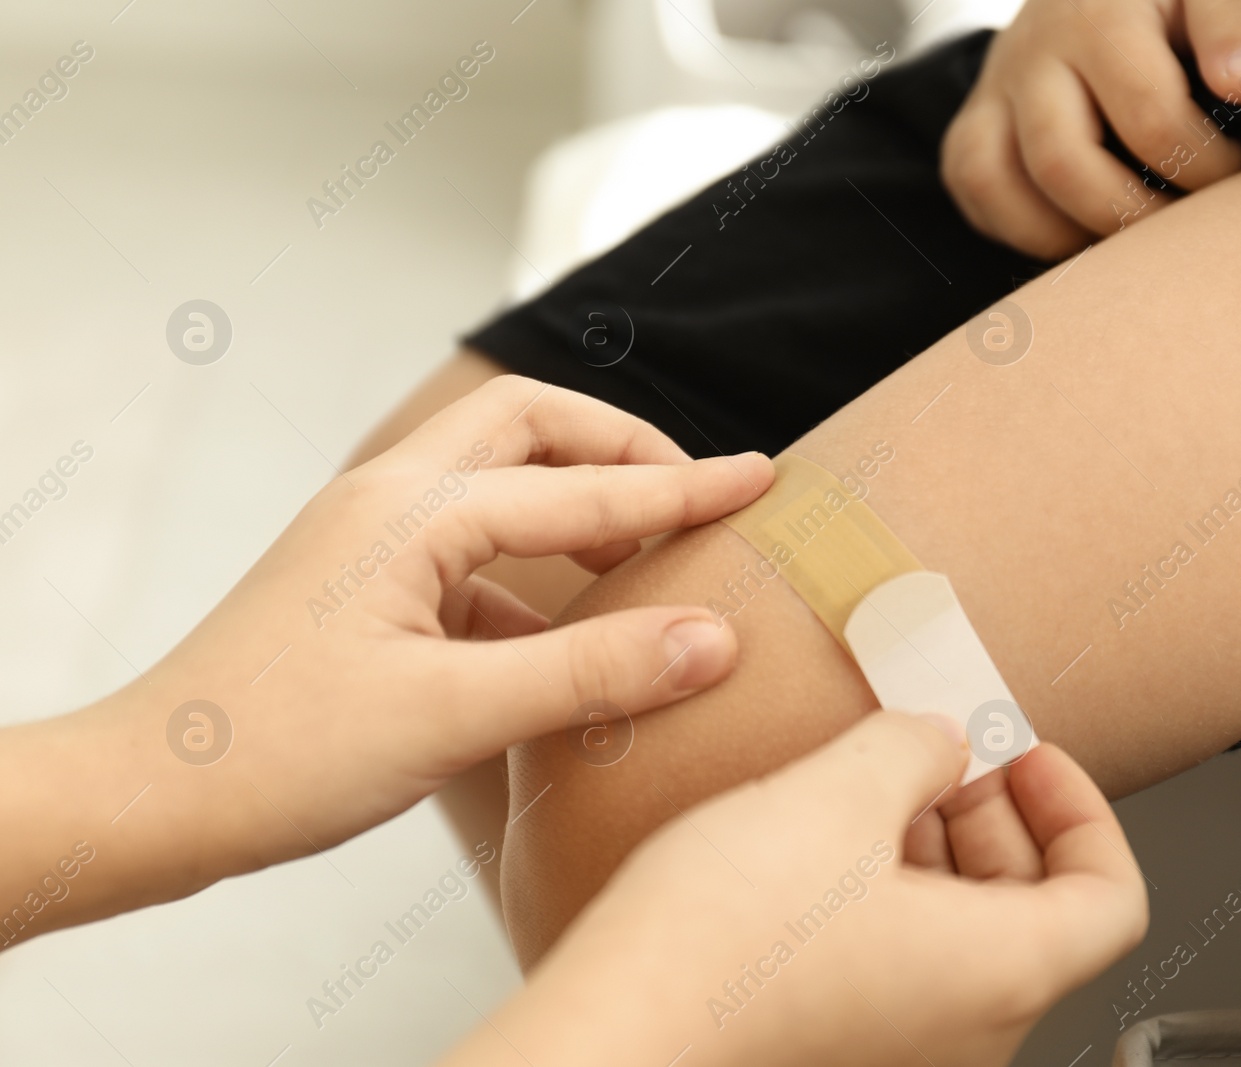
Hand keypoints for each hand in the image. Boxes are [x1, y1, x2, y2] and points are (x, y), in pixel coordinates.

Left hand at [0, 376, 771, 937]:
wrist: (151, 800)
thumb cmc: (277, 753)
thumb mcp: (452, 716)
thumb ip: (590, 673)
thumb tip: (712, 640)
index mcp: (412, 514)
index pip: (584, 489)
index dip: (684, 491)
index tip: (763, 479)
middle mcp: (389, 502)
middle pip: (526, 423)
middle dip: (615, 445)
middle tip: (691, 490)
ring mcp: (371, 541)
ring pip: (496, 480)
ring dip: (574, 502)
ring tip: (646, 555)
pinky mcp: (366, 588)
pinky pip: (472, 551)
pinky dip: (534, 575)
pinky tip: (565, 640)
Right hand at [449, 712, 1148, 1066]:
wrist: (617, 1030)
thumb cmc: (722, 942)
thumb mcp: (837, 794)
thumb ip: (915, 747)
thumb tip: (940, 739)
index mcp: (1002, 973)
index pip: (1112, 897)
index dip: (1084, 810)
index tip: (1029, 754)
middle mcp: (970, 1029)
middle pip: (1035, 910)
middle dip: (994, 812)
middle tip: (943, 748)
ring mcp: (904, 1048)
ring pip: (964, 936)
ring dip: (936, 846)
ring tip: (875, 780)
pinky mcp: (842, 1045)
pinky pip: (903, 962)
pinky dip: (890, 892)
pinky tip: (829, 842)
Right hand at [941, 0, 1240, 259]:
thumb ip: (1233, 24)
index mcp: (1098, 14)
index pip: (1148, 116)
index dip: (1203, 164)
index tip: (1239, 171)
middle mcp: (1032, 51)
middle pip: (1061, 162)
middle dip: (1130, 213)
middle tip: (1180, 223)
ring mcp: (994, 88)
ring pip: (997, 183)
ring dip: (1065, 232)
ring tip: (1126, 235)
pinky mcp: (972, 119)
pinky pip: (972, 188)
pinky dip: (1019, 225)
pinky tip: (1074, 226)